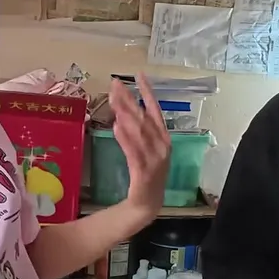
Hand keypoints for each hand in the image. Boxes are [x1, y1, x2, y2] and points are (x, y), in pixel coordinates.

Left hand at [108, 73, 170, 220]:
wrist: (147, 204)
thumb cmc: (145, 174)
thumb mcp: (143, 149)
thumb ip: (135, 132)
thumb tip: (121, 113)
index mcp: (164, 138)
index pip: (156, 109)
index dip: (148, 91)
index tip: (138, 74)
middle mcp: (162, 145)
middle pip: (144, 117)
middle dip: (129, 99)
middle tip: (115, 84)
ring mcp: (155, 158)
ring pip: (139, 131)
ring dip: (126, 114)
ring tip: (113, 99)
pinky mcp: (144, 171)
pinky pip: (133, 152)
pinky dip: (125, 138)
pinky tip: (116, 126)